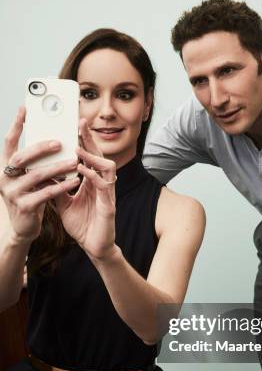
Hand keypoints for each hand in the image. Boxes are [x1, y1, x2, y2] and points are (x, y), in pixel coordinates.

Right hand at [0, 107, 79, 244]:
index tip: (25, 108)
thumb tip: (55, 140)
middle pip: (21, 158)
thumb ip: (36, 163)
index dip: (15, 125)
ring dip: (57, 167)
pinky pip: (46, 193)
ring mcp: (13, 194)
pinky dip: (61, 186)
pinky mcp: (24, 207)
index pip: (8, 143)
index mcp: (5, 168)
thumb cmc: (30, 197)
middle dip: (40, 148)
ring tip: (74, 161)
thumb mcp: (30, 178)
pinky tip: (75, 180)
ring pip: (36, 176)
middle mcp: (4, 178)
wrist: (24, 228)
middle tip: (60, 142)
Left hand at [53, 119, 116, 259]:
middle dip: (90, 138)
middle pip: (100, 155)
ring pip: (108, 167)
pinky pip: (104, 186)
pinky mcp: (109, 206)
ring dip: (93, 156)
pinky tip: (82, 170)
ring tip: (79, 149)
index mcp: (92, 182)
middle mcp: (102, 184)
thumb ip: (57, 188)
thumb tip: (44, 173)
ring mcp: (108, 194)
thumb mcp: (64, 204)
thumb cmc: (83, 225)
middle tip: (80, 122)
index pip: (90, 156)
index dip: (84, 140)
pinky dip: (93, 176)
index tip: (74, 125)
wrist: (93, 247)